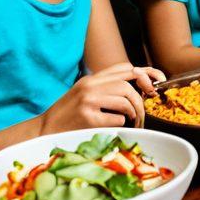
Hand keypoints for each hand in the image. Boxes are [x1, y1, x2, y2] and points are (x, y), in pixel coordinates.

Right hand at [39, 63, 161, 133]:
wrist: (42, 132)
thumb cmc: (67, 116)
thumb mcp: (84, 94)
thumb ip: (106, 88)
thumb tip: (139, 88)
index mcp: (91, 79)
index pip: (124, 68)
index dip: (145, 73)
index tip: (157, 82)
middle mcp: (89, 86)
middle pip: (128, 83)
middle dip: (141, 98)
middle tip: (143, 113)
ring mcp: (88, 101)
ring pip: (126, 99)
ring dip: (134, 112)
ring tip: (132, 122)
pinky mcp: (87, 118)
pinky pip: (117, 118)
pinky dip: (122, 123)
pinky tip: (115, 127)